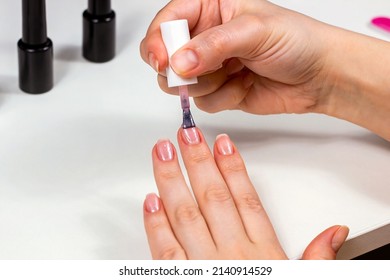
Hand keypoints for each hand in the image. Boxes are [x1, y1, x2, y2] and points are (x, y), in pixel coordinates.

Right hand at [141, 0, 389, 140]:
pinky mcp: (219, 90)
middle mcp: (206, 37)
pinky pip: (202, 102)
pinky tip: (244, 86)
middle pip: (165, 56)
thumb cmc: (296, 41)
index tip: (162, 60)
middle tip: (197, 72)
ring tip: (235, 72)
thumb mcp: (254, 32)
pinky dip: (223, 98)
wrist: (319, 76)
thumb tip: (178, 62)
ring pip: (181, 83)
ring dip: (207, 84)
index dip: (158, 40)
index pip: (168, 21)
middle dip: (179, 69)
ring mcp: (211, 66)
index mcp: (211, 8)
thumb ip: (213, 45)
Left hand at [143, 127, 348, 258]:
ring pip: (185, 215)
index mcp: (261, 253)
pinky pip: (164, 252)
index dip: (233, 167)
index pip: (246, 199)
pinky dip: (156, 225)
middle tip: (185, 133)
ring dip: (172, 180)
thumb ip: (316, 257)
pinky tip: (150, 199)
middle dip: (197, 161)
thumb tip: (334, 230)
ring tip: (163, 151)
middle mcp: (232, 256)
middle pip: (212, 198)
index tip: (222, 142)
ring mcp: (203, 268)